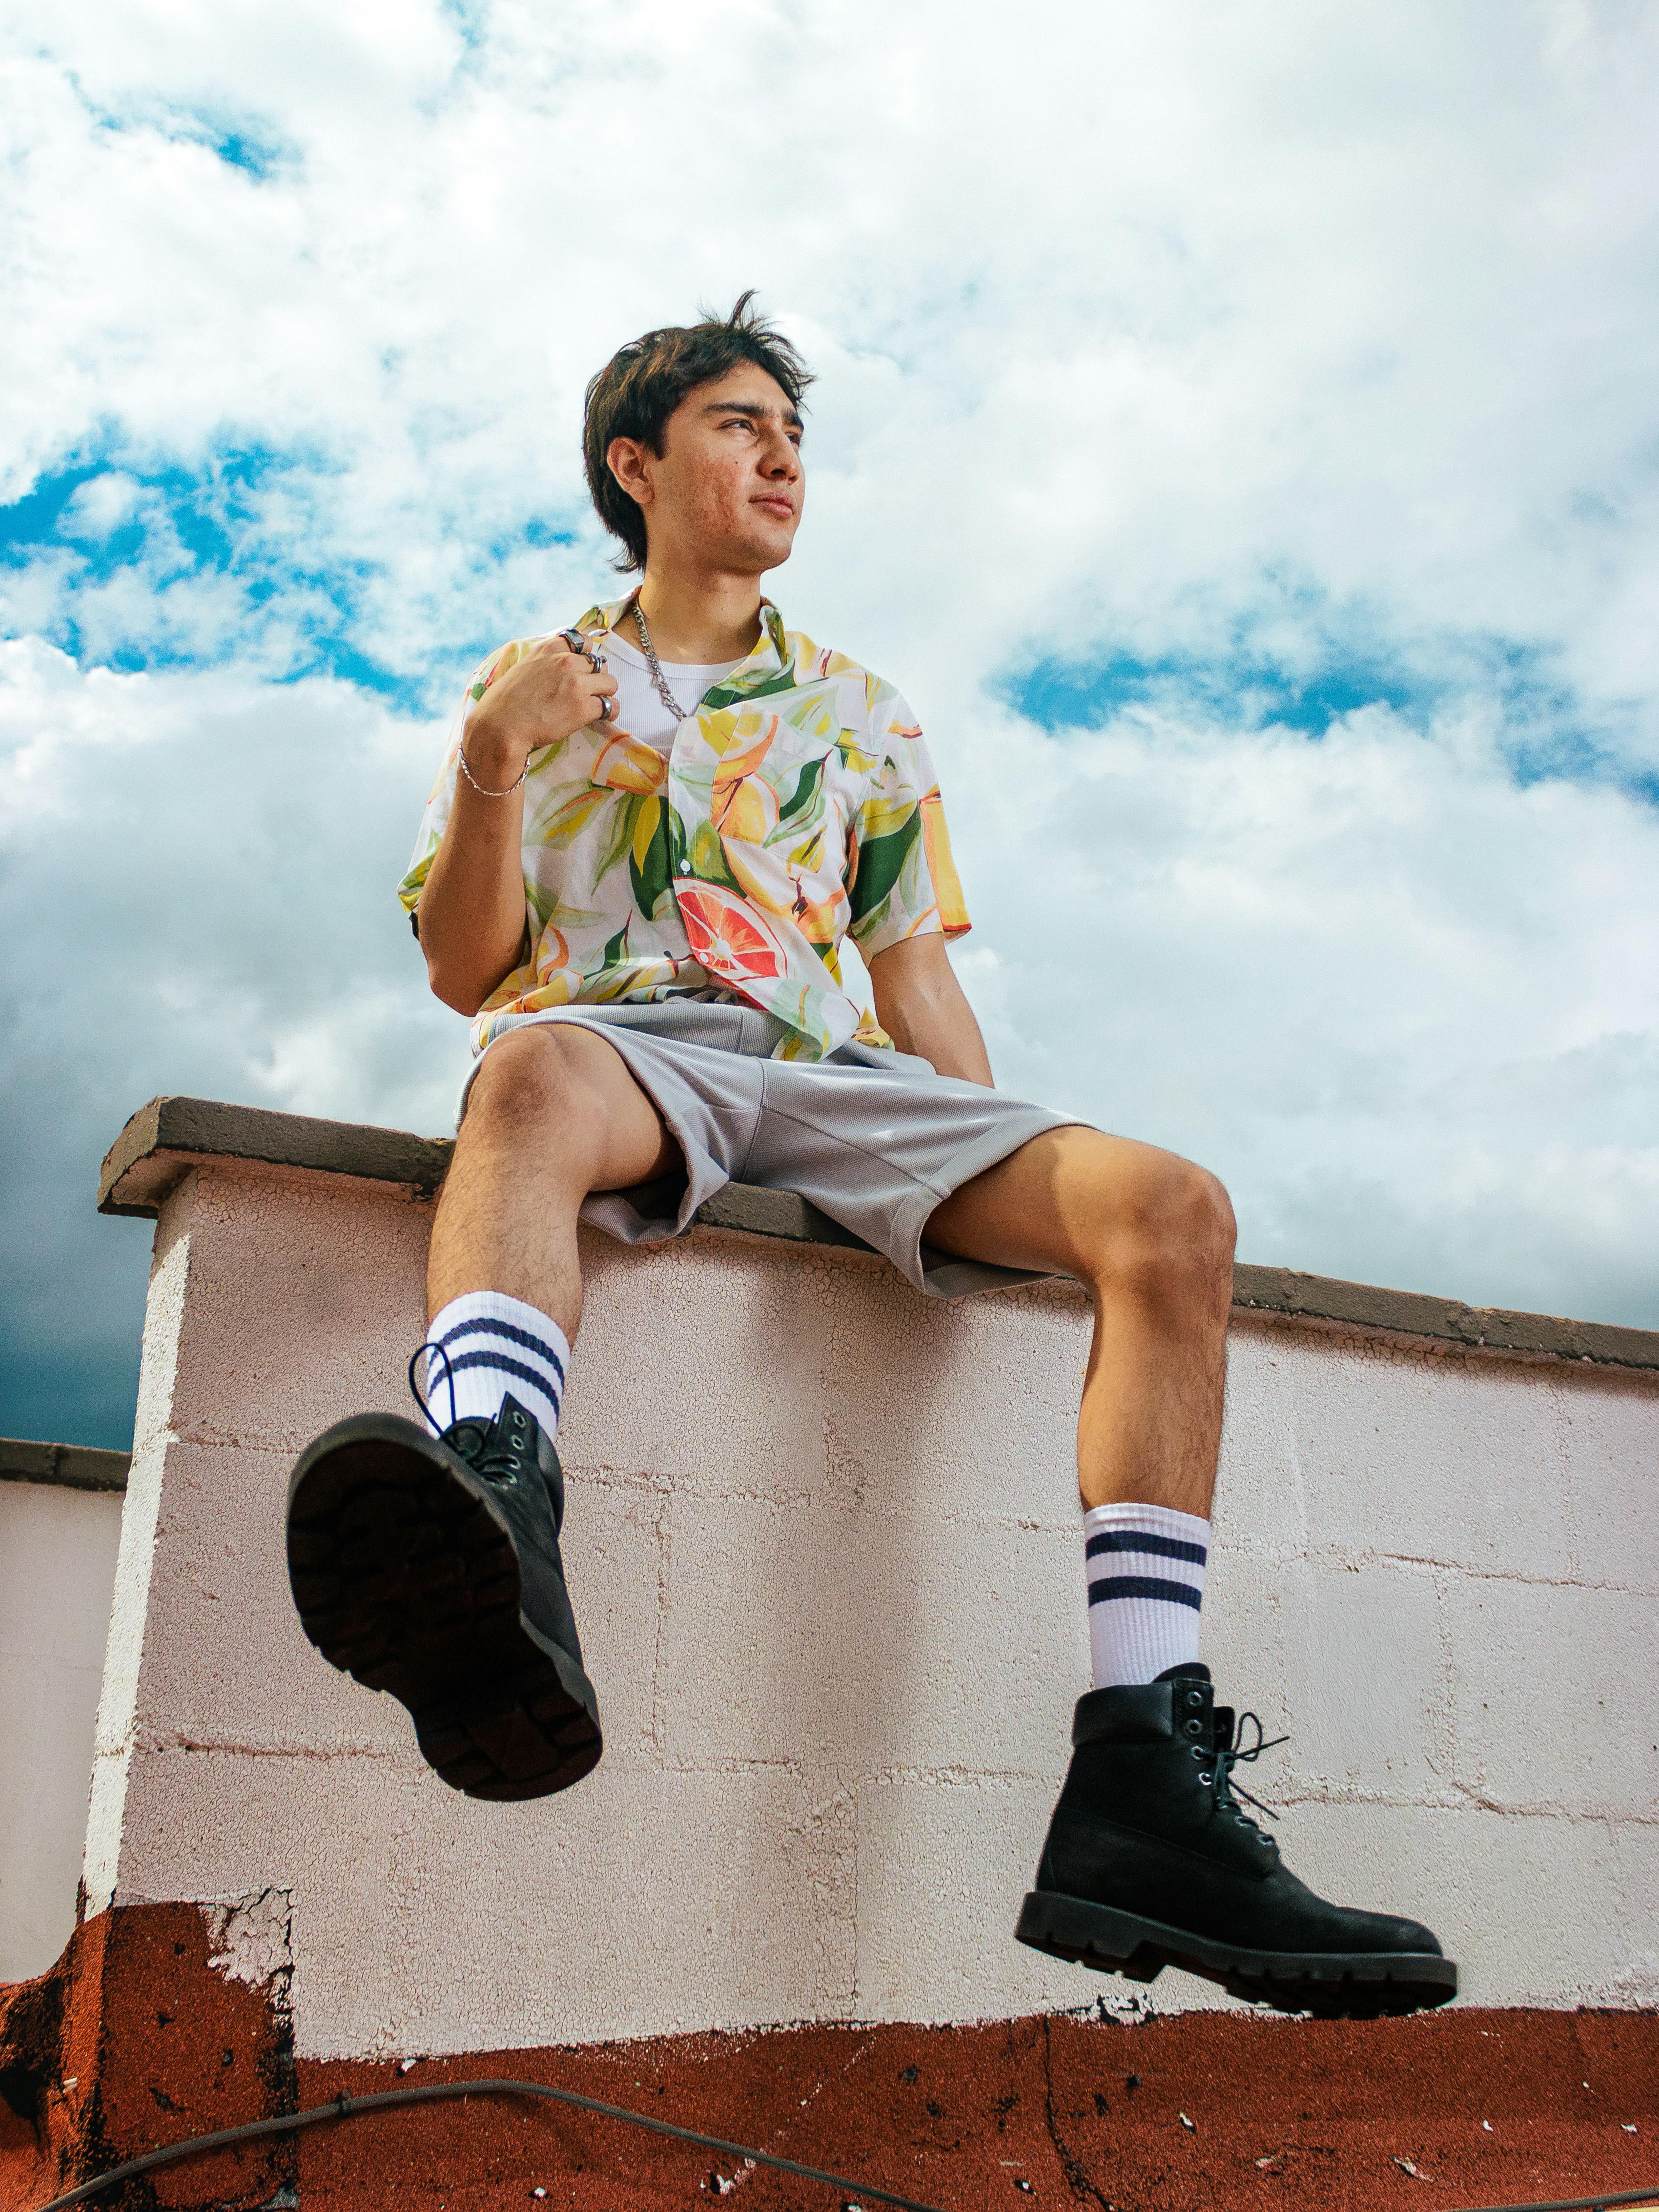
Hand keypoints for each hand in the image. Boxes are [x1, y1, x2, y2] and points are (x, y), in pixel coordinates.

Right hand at [463, 635, 618, 785]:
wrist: (500, 727)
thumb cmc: (505, 702)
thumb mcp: (524, 667)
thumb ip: (545, 662)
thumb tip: (560, 667)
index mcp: (550, 649)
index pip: (584, 641)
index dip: (586, 657)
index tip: (582, 669)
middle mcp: (566, 661)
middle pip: (599, 664)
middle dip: (594, 679)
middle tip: (584, 693)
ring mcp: (577, 683)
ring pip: (610, 683)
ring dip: (604, 694)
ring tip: (593, 705)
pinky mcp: (583, 707)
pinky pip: (611, 706)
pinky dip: (609, 712)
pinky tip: (600, 717)